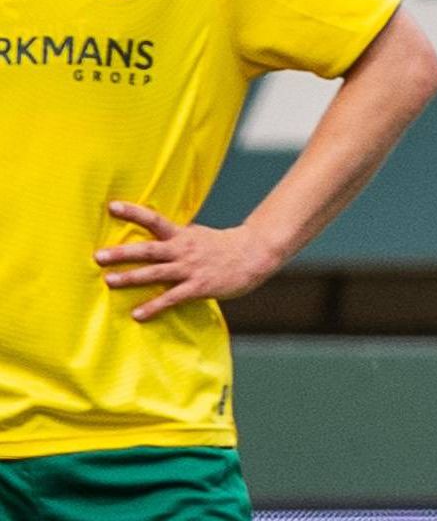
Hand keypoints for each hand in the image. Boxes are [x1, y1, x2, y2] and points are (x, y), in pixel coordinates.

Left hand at [94, 200, 287, 322]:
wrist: (255, 256)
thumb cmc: (223, 247)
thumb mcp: (197, 235)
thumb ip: (175, 236)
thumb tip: (153, 232)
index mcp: (182, 235)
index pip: (154, 220)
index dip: (134, 212)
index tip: (112, 206)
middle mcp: (183, 250)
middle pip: (149, 250)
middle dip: (122, 253)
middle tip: (99, 256)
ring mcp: (191, 269)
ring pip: (156, 273)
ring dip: (131, 278)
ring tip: (109, 281)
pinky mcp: (199, 287)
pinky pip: (172, 298)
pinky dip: (154, 306)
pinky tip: (138, 314)